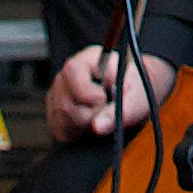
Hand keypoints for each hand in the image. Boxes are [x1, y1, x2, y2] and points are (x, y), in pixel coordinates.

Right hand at [47, 47, 176, 143]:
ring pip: (61, 118)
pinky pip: (59, 129)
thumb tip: (98, 126)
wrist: (134, 98)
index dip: (87, 91)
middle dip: (89, 114)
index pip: (73, 70)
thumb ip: (120, 110)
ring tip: (100, 115)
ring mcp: (58, 94)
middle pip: (65, 102)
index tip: (104, 100)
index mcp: (89, 59)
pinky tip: (90, 125)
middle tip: (107, 109)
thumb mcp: (137, 97)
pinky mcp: (55, 113)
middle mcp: (68, 75)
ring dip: (84, 124)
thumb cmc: (137, 91)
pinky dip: (77, 132)